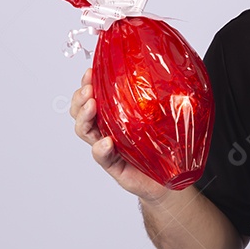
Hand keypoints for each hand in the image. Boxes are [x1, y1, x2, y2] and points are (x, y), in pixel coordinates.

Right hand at [69, 68, 168, 203]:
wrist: (169, 177)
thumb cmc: (165, 145)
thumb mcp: (163, 115)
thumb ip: (159, 97)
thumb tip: (164, 71)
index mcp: (115, 114)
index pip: (93, 95)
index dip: (87, 83)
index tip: (90, 72)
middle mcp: (107, 129)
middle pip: (81, 112)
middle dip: (80, 98)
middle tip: (88, 89)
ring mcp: (108, 147)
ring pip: (85, 131)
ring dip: (84, 117)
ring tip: (92, 106)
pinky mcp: (113, 165)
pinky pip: (102, 156)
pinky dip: (101, 148)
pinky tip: (106, 142)